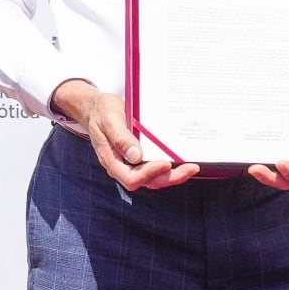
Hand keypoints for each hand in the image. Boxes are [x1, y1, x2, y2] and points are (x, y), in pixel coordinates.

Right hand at [53, 79, 196, 191]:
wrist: (96, 108)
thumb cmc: (101, 112)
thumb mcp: (109, 120)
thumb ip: (121, 138)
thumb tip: (136, 156)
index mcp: (112, 161)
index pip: (132, 178)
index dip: (150, 173)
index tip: (166, 163)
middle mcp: (123, 166)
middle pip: (148, 181)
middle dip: (171, 177)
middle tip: (192, 168)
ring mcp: (132, 163)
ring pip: (154, 177)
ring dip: (173, 175)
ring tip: (192, 167)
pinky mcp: (139, 158)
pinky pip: (155, 167)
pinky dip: (170, 167)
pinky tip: (182, 159)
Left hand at [250, 87, 288, 191]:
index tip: (282, 163)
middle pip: (287, 181)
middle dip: (271, 177)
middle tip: (256, 168)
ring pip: (276, 175)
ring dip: (263, 173)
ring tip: (251, 166)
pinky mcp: (281, 152)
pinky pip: (269, 160)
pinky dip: (260, 158)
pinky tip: (250, 150)